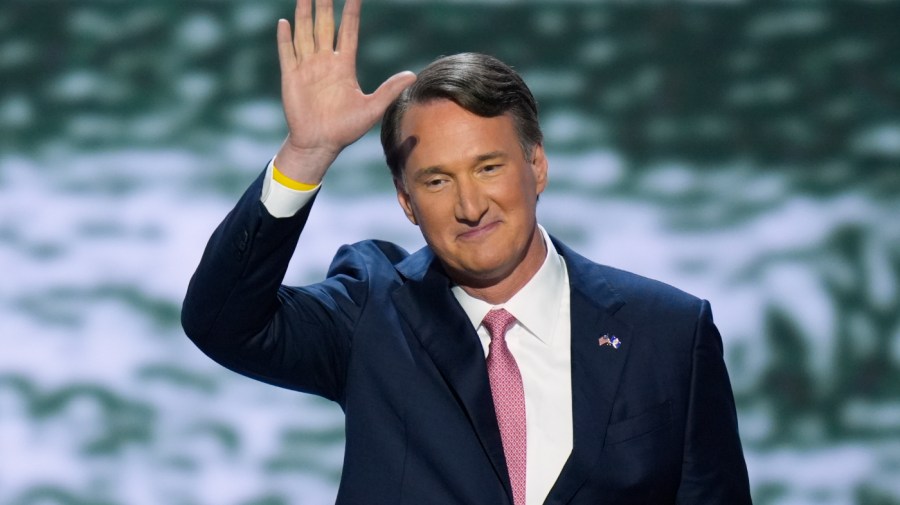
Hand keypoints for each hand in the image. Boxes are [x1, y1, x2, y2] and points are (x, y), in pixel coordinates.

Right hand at [274, 0, 416, 182]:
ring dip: (304, 14)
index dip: (351, 13)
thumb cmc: (346, 129)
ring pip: (305, 34)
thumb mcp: (372, 108)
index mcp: (344, 67)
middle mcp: (325, 62)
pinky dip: (285, 38)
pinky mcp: (292, 78)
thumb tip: (412, 75)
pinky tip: (284, 21)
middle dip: (325, 5)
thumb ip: (389, 90)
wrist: (320, 144)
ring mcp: (307, 68)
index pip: (348, 32)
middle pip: (325, 26)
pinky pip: (288, 53)